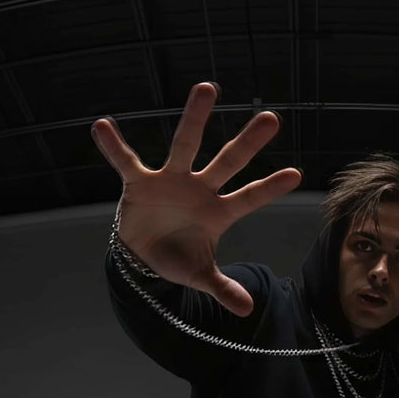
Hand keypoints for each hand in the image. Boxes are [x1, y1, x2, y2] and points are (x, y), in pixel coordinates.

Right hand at [90, 81, 301, 315]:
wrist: (142, 256)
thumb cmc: (176, 258)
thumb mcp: (200, 276)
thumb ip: (222, 288)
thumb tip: (248, 310)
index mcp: (217, 212)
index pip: (249, 198)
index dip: (269, 188)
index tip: (296, 175)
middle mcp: (199, 189)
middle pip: (227, 162)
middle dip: (248, 143)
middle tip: (272, 118)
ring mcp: (171, 181)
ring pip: (185, 145)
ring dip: (195, 118)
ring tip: (208, 87)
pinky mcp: (140, 182)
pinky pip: (126, 161)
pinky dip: (113, 146)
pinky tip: (102, 126)